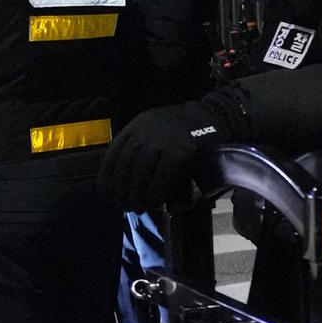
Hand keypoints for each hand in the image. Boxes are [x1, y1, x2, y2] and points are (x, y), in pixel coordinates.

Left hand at [103, 100, 227, 209]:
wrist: (216, 115)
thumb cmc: (185, 128)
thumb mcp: (157, 129)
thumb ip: (142, 147)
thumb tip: (125, 179)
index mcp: (137, 124)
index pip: (113, 154)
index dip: (106, 177)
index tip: (105, 194)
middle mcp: (145, 130)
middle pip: (125, 166)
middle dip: (121, 190)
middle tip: (124, 206)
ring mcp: (162, 140)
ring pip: (140, 173)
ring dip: (136, 195)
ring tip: (137, 207)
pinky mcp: (180, 151)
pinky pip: (161, 177)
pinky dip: (155, 193)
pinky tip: (154, 202)